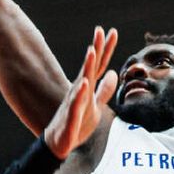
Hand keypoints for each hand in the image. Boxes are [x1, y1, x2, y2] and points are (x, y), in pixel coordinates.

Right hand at [43, 26, 119, 158]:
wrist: (59, 143)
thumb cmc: (77, 123)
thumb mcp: (96, 105)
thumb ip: (104, 90)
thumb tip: (114, 73)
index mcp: (87, 87)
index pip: (99, 65)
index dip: (105, 49)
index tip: (112, 31)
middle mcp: (80, 91)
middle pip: (90, 67)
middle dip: (96, 49)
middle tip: (100, 30)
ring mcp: (74, 103)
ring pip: (82, 82)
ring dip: (87, 67)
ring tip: (92, 51)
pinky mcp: (71, 118)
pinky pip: (76, 104)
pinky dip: (80, 94)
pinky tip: (84, 83)